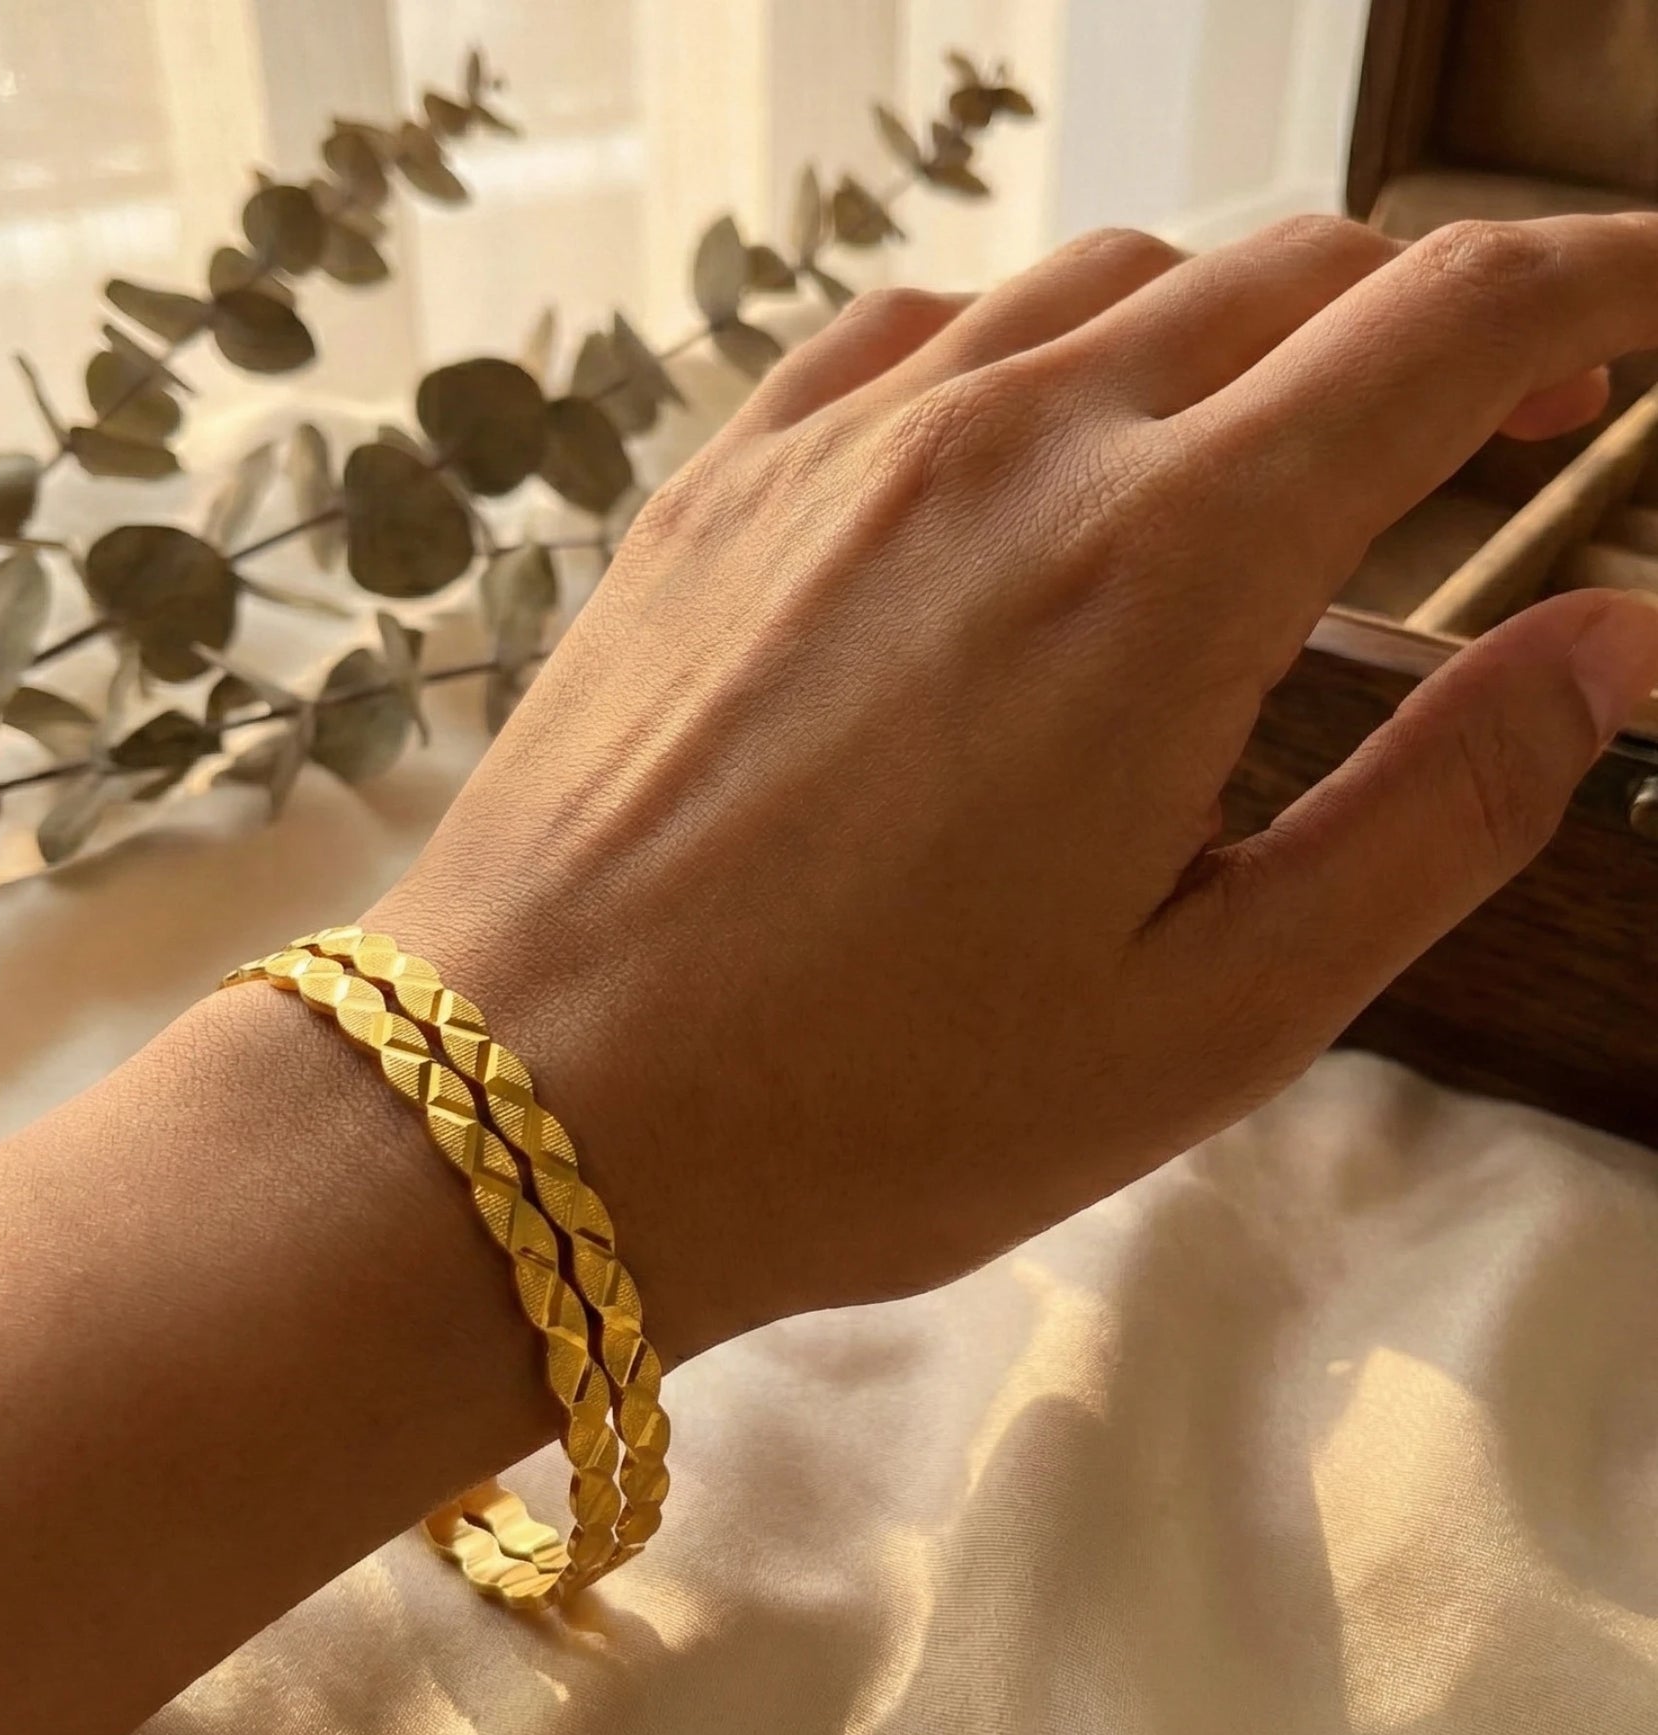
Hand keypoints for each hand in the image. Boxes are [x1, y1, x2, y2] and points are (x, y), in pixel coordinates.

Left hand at [373, 214, 1657, 1345]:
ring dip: (1244, 332)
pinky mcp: (721, 481)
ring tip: (1281, 452)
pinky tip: (1042, 445)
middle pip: (1295, 277)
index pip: (1452, 324)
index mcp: (1168, 563)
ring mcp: (840, 442)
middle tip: (1504, 428)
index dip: (1599, 295)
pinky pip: (922, 333)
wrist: (536, 1106)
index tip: (1655, 316)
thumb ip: (1443, 808)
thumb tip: (1613, 643)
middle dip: (1441, 320)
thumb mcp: (1211, 1016)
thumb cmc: (874, 1109)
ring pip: (1109, 285)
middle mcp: (1010, 440)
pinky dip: (1040, 349)